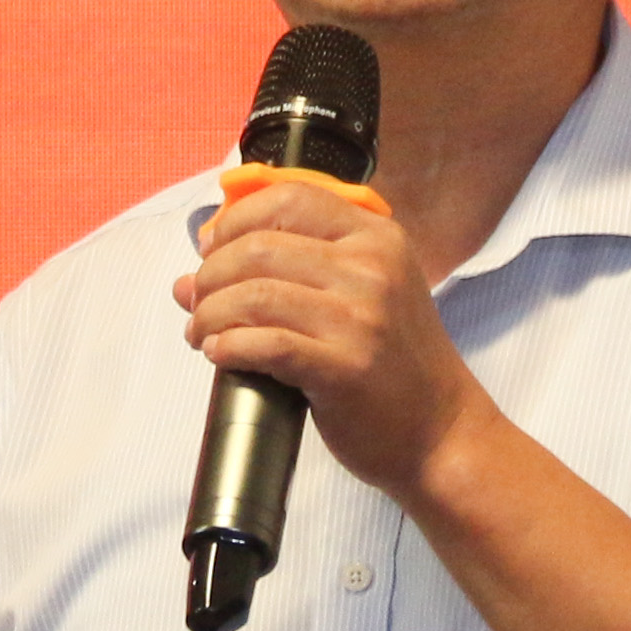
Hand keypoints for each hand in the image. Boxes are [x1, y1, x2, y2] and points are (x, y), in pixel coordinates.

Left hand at [171, 173, 484, 497]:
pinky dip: (228, 347)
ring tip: (201, 333)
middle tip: (197, 302)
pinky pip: (265, 344)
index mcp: (377, 238)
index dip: (233, 221)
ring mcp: (361, 319)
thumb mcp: (365, 294)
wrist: (441, 430)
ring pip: (253, 294)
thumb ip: (292, 271)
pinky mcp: (345, 368)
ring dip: (209, 314)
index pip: (288, 200)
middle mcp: (372, 269)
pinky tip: (219, 355)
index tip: (208, 248)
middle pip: (259, 247)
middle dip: (210, 275)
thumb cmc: (393, 363)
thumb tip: (190, 277)